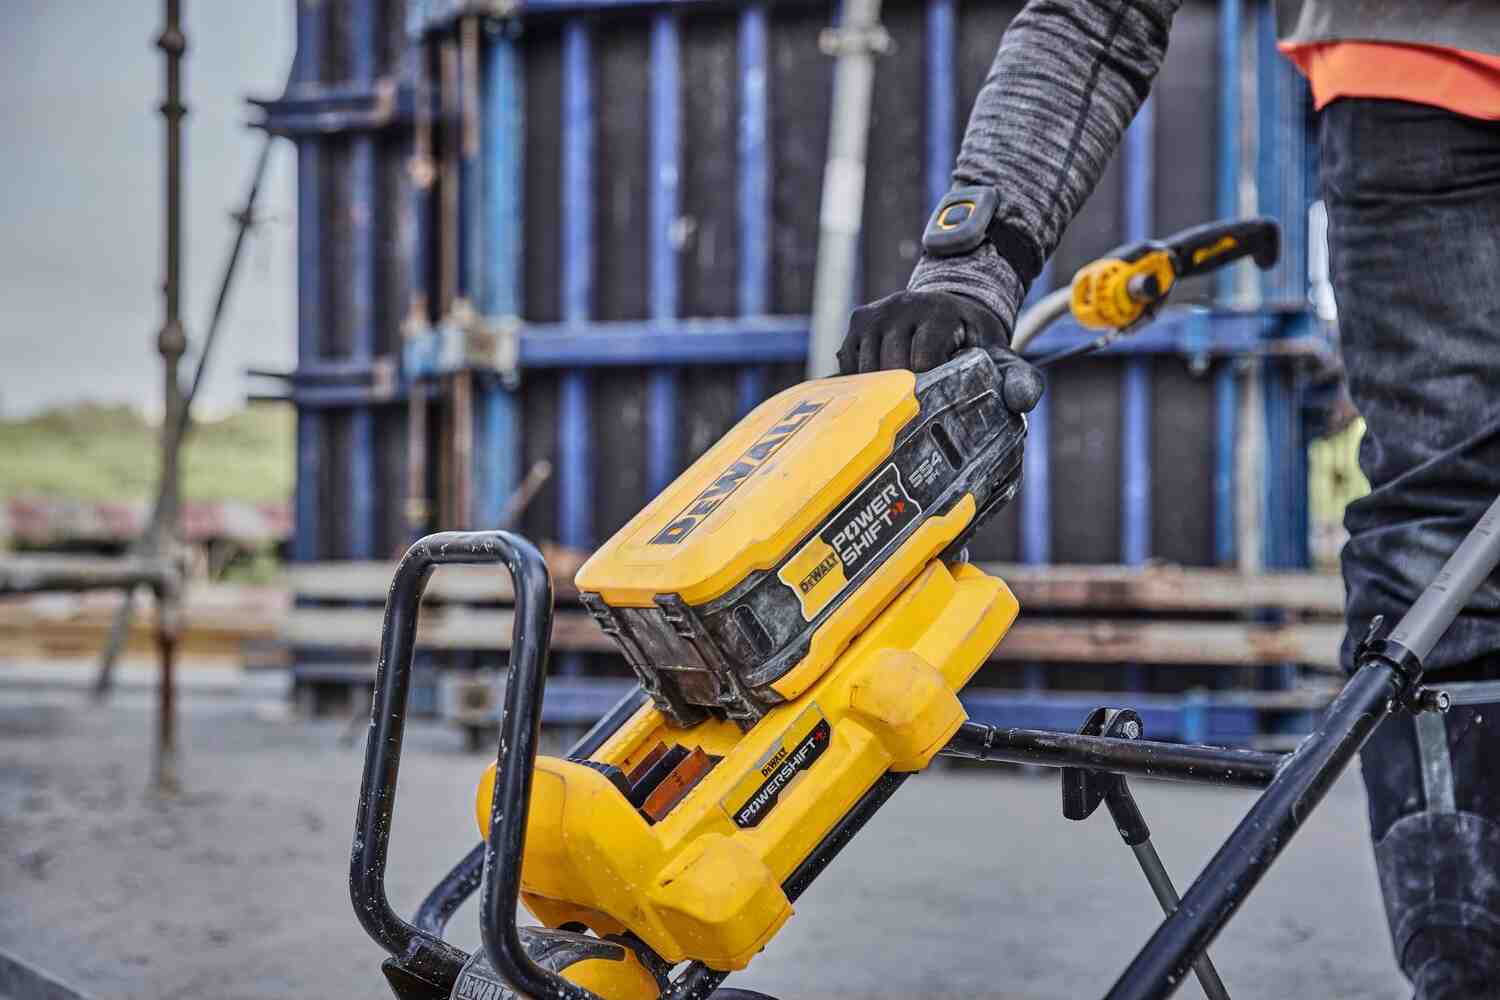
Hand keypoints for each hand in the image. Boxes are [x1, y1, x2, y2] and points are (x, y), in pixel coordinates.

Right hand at [836, 289, 1042, 412]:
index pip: (922, 362)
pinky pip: (849, 366)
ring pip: (865, 370)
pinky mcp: (858, 322)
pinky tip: (881, 392)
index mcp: (939, 312)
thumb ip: (1019, 378)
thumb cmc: (975, 343)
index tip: (938, 406)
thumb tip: (1019, 402)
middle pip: (890, 369)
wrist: (951, 310)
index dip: (929, 391)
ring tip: (900, 404)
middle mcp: (903, 304)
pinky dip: (862, 385)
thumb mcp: (1001, 358)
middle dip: (903, 396)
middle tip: (916, 415)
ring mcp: (877, 312)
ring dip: (880, 393)